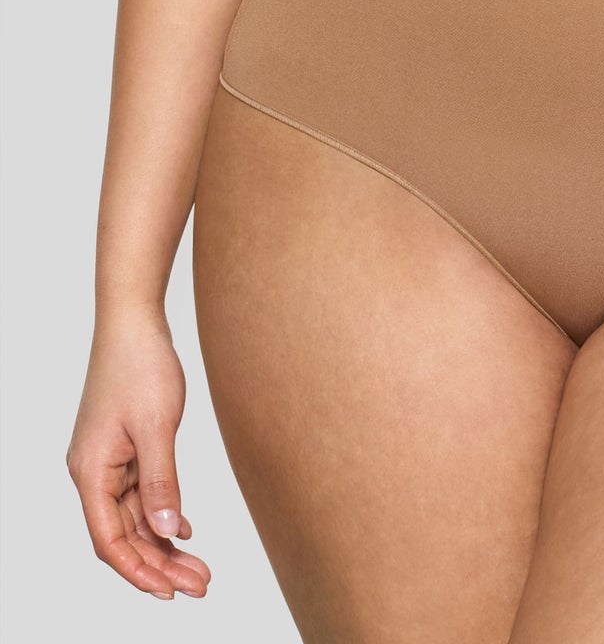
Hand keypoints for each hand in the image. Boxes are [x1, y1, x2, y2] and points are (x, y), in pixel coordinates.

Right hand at [65, 308, 209, 600]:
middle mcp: (94, 472)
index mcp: (91, 472)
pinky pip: (141, 493)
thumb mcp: (156, 426)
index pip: (110, 540)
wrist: (134, 321)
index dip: (139, 572)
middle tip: (200, 584)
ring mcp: (109, 461)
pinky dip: (162, 513)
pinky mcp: (124, 448)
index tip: (171, 593)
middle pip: (124, 534)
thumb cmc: (140, 365)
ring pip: (135, 517)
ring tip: (198, 566)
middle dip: (159, 564)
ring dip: (163, 543)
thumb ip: (161, 482)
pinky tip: (184, 527)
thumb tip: (165, 533)